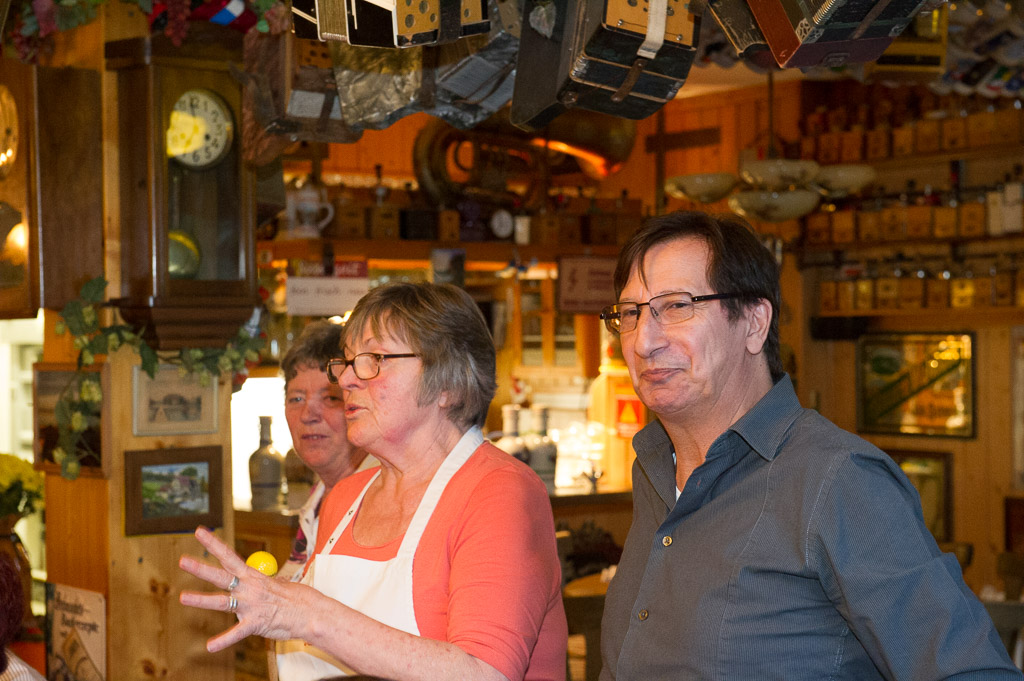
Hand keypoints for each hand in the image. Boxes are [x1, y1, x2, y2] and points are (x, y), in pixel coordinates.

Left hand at [178, 526, 313, 651]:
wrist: (310, 612)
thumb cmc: (296, 598)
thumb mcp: (277, 584)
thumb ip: (261, 583)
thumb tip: (257, 579)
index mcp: (253, 576)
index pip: (230, 557)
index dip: (213, 544)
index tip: (199, 532)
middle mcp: (249, 588)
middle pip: (221, 576)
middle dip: (201, 568)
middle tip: (183, 560)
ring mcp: (250, 606)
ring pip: (221, 601)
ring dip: (201, 599)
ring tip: (182, 597)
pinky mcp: (255, 623)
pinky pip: (236, 633)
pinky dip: (223, 640)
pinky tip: (210, 647)